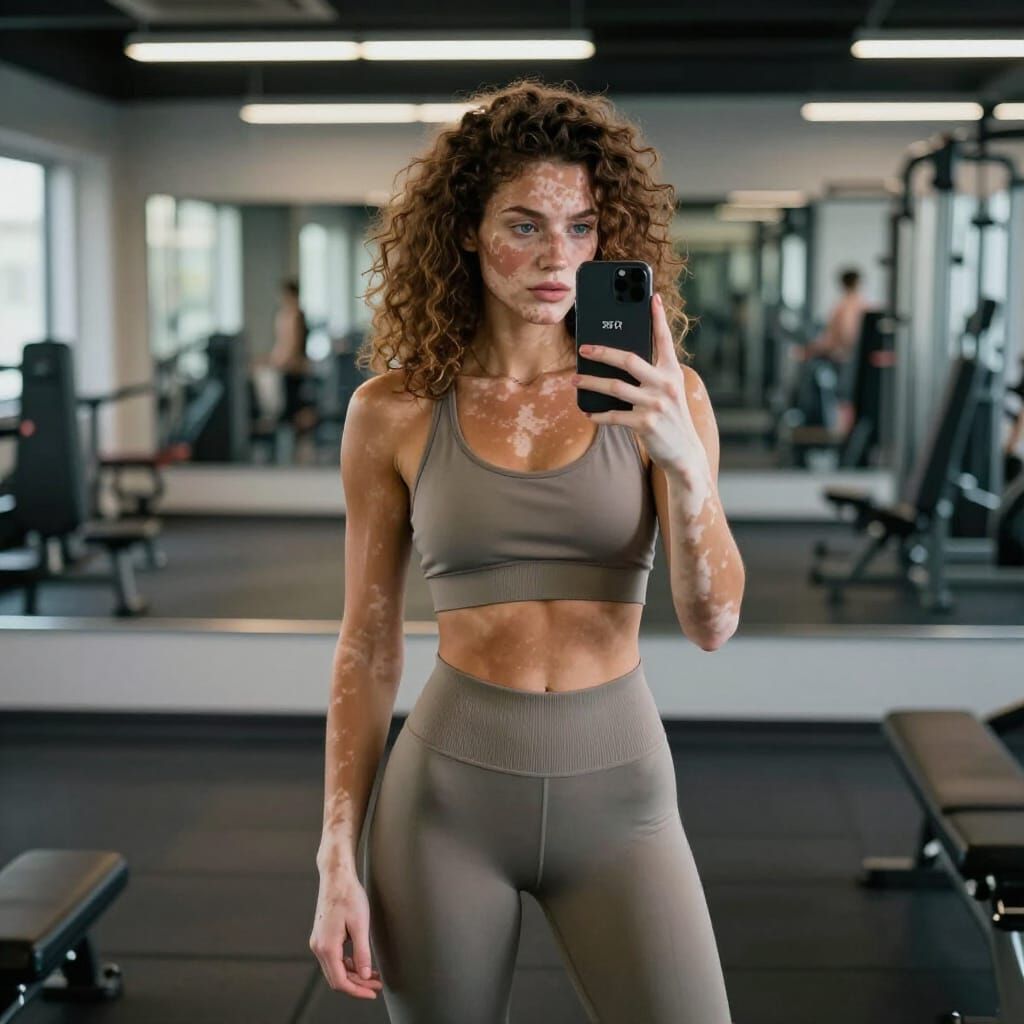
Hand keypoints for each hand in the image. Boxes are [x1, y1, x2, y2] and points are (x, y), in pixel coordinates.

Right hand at [309, 873, 382, 999]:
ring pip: (335, 969)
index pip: (340, 981)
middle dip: (357, 984)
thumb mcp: (360, 925)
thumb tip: (365, 975)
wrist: (336, 876)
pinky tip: (361, 963)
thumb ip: (362, 952)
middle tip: (376, 985)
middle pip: (336, 978)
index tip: (372, 992)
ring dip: (353, 975)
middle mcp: (319, 947)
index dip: (357, 990)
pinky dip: (347, 964)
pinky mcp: (322, 936)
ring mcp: (318, 942)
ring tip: (373, 975)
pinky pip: (333, 958)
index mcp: (327, 947)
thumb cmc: (348, 895)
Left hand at [572, 292, 706, 475]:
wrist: (685, 453)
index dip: (658, 317)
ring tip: (574, 380)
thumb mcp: (669, 391)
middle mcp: (666, 384)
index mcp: (672, 372)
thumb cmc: (671, 418)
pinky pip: (613, 415)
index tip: (651, 296)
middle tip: (583, 349)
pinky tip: (588, 412)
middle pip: (628, 359)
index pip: (664, 339)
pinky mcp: (645, 424)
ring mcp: (655, 404)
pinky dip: (598, 414)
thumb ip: (652, 374)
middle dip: (603, 352)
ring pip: (614, 387)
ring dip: (590, 382)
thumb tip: (620, 359)